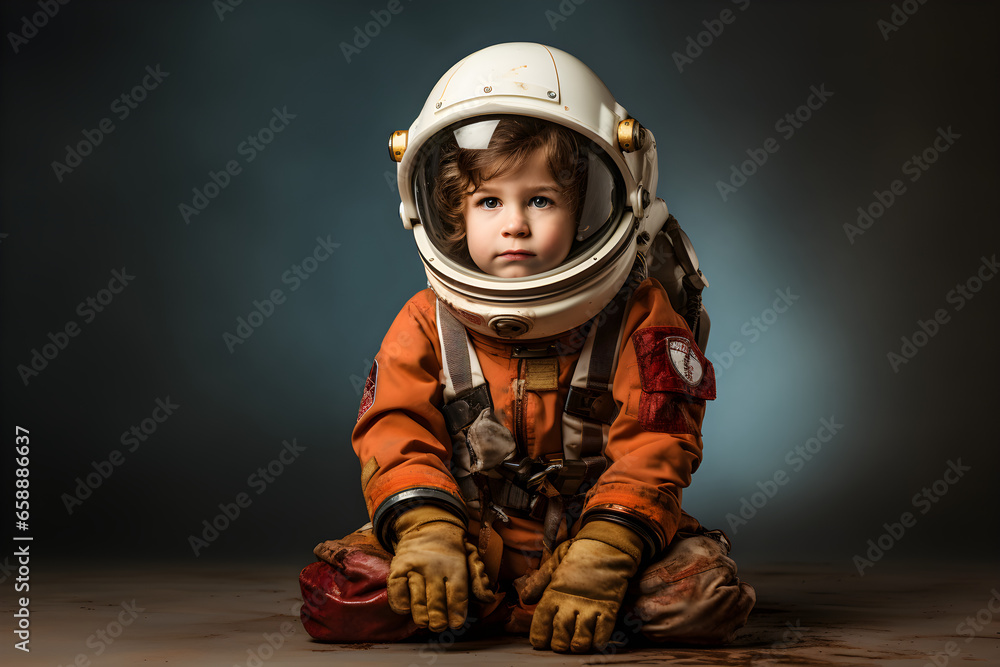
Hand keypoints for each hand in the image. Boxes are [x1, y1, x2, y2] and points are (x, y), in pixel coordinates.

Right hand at [386, 505, 493, 631]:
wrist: (427, 529)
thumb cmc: (451, 553)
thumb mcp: (470, 559)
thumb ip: (479, 580)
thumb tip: (489, 598)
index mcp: (455, 566)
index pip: (458, 593)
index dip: (457, 611)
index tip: (456, 623)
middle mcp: (434, 567)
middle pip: (437, 599)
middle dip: (439, 619)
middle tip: (440, 626)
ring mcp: (415, 568)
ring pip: (417, 598)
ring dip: (421, 615)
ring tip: (425, 622)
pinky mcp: (398, 569)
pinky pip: (397, 591)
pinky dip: (401, 604)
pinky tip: (407, 609)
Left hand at [517, 520, 643, 652]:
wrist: (606, 545)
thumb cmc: (578, 555)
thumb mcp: (554, 563)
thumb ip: (539, 582)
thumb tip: (525, 599)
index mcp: (553, 592)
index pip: (541, 621)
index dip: (539, 636)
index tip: (539, 643)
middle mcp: (570, 602)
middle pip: (560, 635)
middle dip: (558, 645)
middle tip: (560, 645)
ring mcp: (590, 606)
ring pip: (581, 639)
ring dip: (577, 646)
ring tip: (577, 645)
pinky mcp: (609, 607)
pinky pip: (603, 632)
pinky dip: (599, 641)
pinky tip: (595, 641)